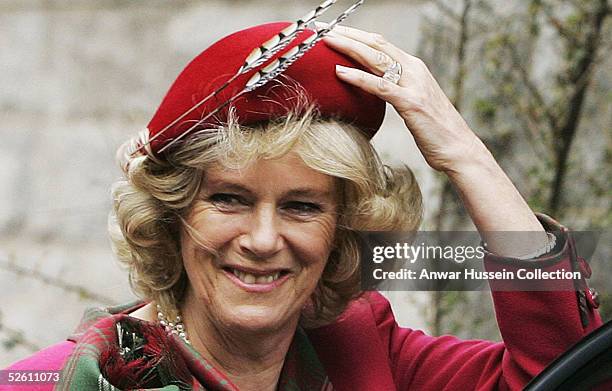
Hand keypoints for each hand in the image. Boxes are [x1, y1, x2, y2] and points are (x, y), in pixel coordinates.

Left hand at [322, 24, 547, 248]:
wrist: (459, 149)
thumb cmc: (435, 130)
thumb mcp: (413, 103)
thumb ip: (397, 90)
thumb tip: (375, 88)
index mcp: (414, 68)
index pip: (380, 44)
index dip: (355, 35)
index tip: (333, 31)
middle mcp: (414, 69)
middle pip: (375, 44)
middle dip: (347, 34)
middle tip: (322, 29)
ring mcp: (413, 84)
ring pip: (375, 58)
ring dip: (348, 47)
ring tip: (326, 41)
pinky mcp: (411, 103)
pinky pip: (379, 86)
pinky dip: (358, 77)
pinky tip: (340, 71)